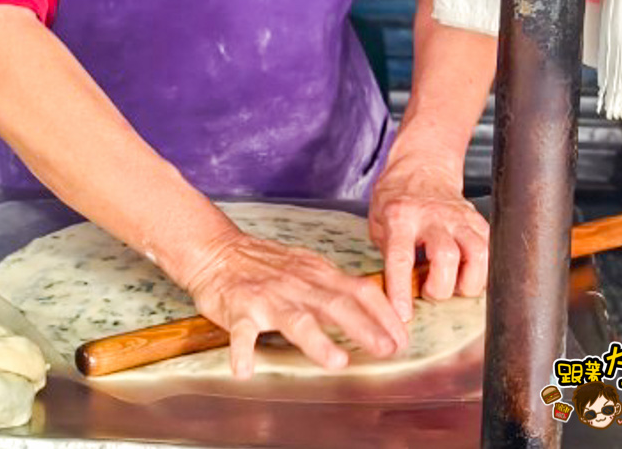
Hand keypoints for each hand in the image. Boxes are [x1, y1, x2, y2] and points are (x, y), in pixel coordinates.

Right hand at [183, 230, 407, 378]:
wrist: (217, 252)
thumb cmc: (266, 266)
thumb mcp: (308, 269)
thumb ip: (338, 289)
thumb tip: (378, 312)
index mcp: (317, 274)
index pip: (359, 289)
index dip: (384, 313)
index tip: (404, 336)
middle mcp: (297, 285)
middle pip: (335, 304)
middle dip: (364, 328)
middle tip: (388, 350)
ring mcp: (268, 297)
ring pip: (295, 318)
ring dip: (317, 340)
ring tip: (335, 362)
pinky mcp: (238, 309)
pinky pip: (241, 331)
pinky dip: (242, 350)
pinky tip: (245, 370)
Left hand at [369, 143, 488, 322]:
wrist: (423, 165)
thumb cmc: (397, 197)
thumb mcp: (378, 220)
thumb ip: (386, 252)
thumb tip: (390, 290)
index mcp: (401, 216)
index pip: (401, 257)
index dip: (401, 289)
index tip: (403, 315)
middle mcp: (433, 216)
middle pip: (447, 257)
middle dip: (440, 287)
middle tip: (431, 292)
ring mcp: (459, 218)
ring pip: (478, 254)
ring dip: (469, 282)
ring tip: (456, 287)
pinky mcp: (478, 221)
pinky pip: (490, 251)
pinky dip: (483, 272)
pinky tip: (469, 276)